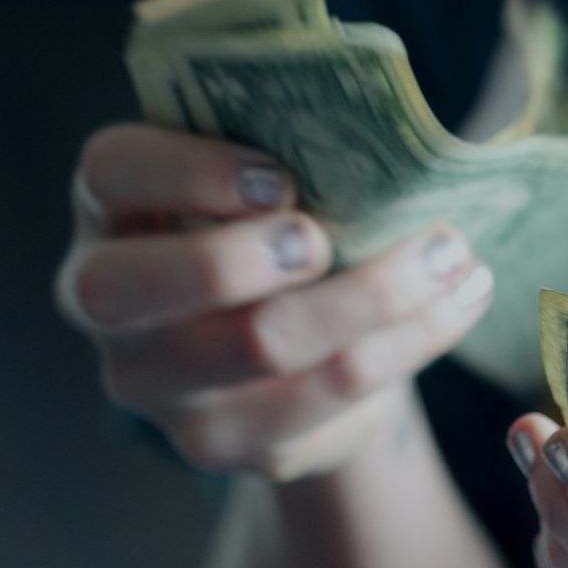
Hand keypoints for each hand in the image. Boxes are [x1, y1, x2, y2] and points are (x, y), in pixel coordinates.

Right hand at [55, 124, 494, 478]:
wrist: (293, 348)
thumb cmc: (273, 228)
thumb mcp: (260, 179)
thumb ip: (283, 146)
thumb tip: (377, 125)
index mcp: (111, 210)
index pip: (111, 172)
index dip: (186, 170)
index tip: (281, 177)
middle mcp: (108, 306)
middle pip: (139, 288)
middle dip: (243, 257)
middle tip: (328, 238)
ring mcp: (161, 387)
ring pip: (260, 345)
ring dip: (373, 295)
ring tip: (450, 254)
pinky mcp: (229, 443)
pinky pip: (329, 396)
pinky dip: (410, 341)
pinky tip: (458, 301)